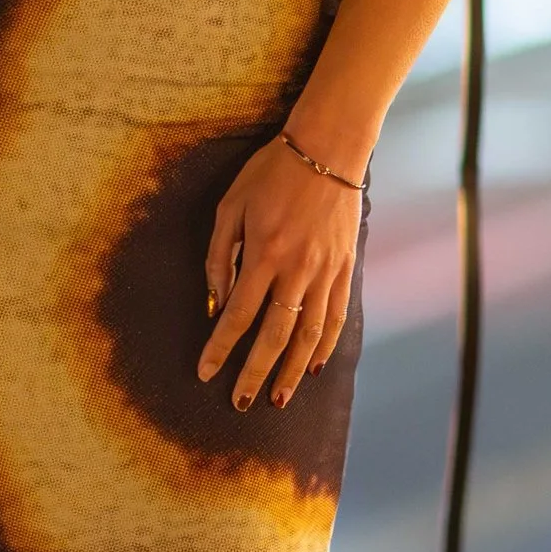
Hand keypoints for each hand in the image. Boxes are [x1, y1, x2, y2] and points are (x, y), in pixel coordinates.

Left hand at [200, 132, 362, 411]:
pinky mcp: (344, 268)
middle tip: (241, 402)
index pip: (237, 315)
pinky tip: (311, 366)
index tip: (205, 373)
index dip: (220, 349)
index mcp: (264, 254)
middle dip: (255, 373)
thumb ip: (219, 256)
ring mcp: (325, 272)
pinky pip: (335, 317)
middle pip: (273, 336)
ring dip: (290, 370)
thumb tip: (216, 302)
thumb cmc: (272, 172)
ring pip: (308, 335)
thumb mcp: (230, 206)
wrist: (328, 149)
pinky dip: (324, 346)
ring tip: (278, 398)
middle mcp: (297, 270)